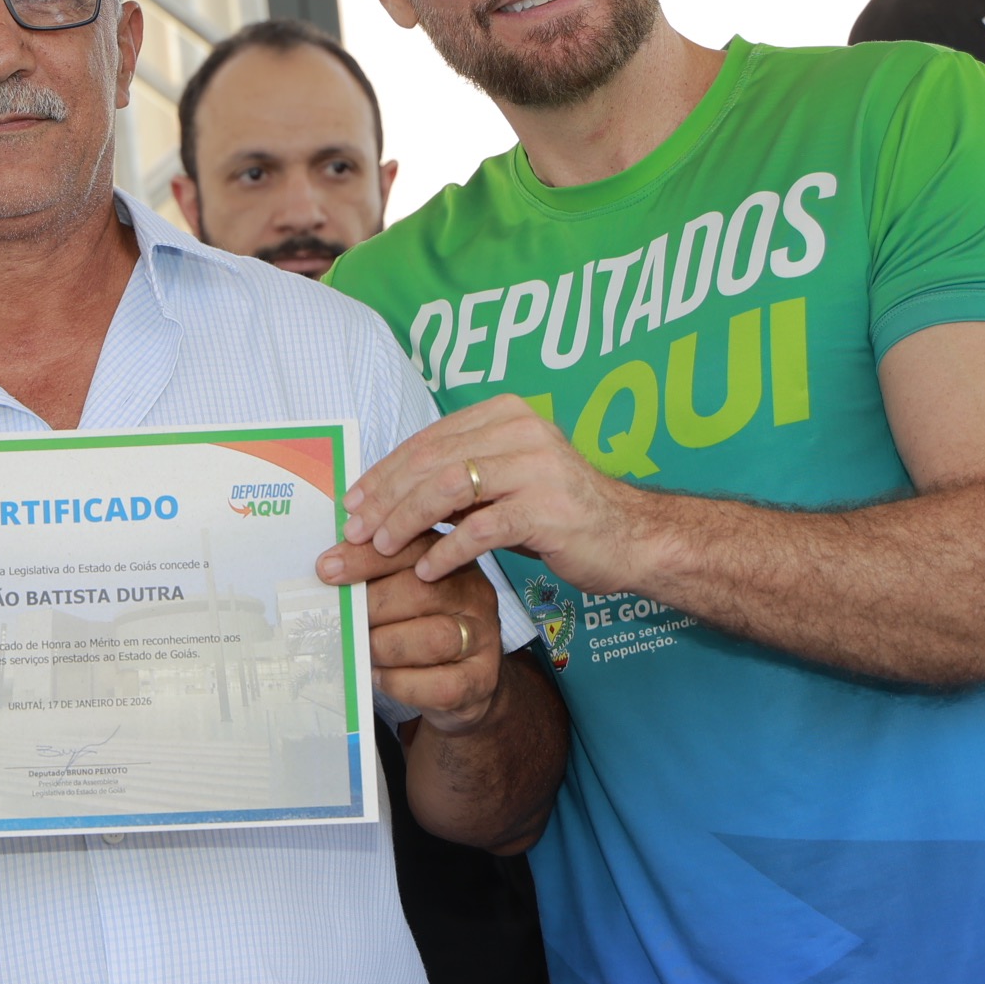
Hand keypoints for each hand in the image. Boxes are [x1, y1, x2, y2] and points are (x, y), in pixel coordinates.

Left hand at [328, 531, 506, 731]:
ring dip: (384, 646)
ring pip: (432, 639)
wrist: (465, 680)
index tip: (327, 569)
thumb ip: (374, 573)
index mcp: (450, 561)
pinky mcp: (481, 679)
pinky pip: (439, 684)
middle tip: (343, 619)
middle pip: (422, 592)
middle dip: (372, 605)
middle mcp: (474, 594)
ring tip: (362, 649)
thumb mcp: (402, 589)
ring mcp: (482, 638)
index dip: (366, 558)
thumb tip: (327, 566)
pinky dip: (400, 682)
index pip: (411, 549)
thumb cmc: (420, 626)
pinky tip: (379, 676)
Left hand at [331, 394, 636, 592]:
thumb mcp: (504, 480)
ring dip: (406, 520)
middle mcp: (521, 431)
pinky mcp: (547, 510)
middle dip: (386, 497)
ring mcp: (537, 468)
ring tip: (382, 547)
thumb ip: (457, 475)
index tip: (354, 500)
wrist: (631, 538)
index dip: (384, 471)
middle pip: (431, 461)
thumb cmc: (557, 511)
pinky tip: (426, 569)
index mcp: (504, 414)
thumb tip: (385, 492)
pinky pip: (481, 529)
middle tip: (356, 530)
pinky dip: (447, 550)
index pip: (428, 440)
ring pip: (448, 488)